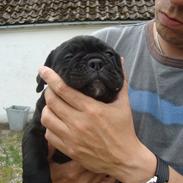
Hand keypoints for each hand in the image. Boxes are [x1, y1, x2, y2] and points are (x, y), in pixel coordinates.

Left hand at [40, 66, 155, 182]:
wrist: (124, 158)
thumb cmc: (124, 130)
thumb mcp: (124, 104)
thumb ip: (121, 82)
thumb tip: (121, 61)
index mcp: (91, 109)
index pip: (64, 89)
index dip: (51, 77)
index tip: (43, 70)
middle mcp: (78, 122)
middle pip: (52, 101)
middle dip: (48, 91)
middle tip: (50, 88)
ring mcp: (71, 137)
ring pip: (46, 118)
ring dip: (46, 108)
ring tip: (52, 104)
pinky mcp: (69, 149)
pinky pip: (49, 134)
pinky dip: (49, 125)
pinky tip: (55, 121)